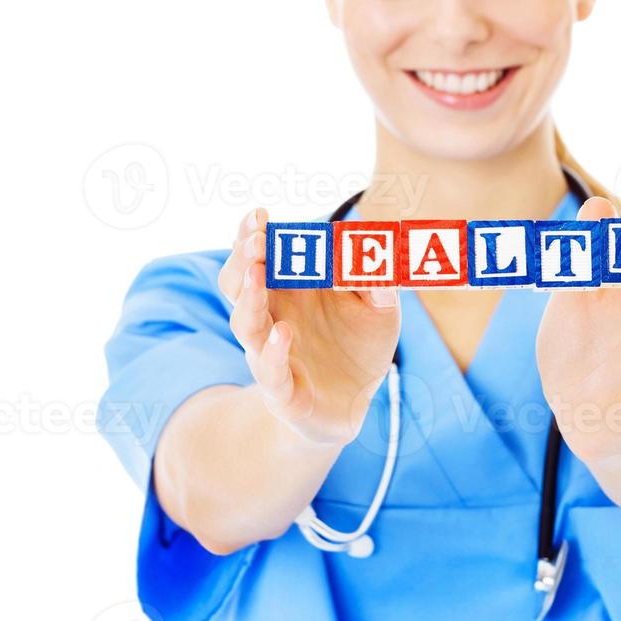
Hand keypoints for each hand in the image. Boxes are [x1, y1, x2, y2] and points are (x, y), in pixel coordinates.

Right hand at [217, 207, 401, 445]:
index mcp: (290, 291)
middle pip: (240, 284)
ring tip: (258, 273)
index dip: (254, 236)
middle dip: (243, 259)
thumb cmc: (359, 347)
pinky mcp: (283, 391)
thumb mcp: (380, 309)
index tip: (260, 214)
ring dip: (249, 298)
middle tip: (255, 238)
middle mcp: (272, 318)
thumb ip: (380, 280)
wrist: (354, 406)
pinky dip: (272, 351)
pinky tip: (281, 333)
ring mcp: (271, 354)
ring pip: (245, 324)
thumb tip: (374, 253)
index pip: (260, 257)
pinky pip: (270, 370)